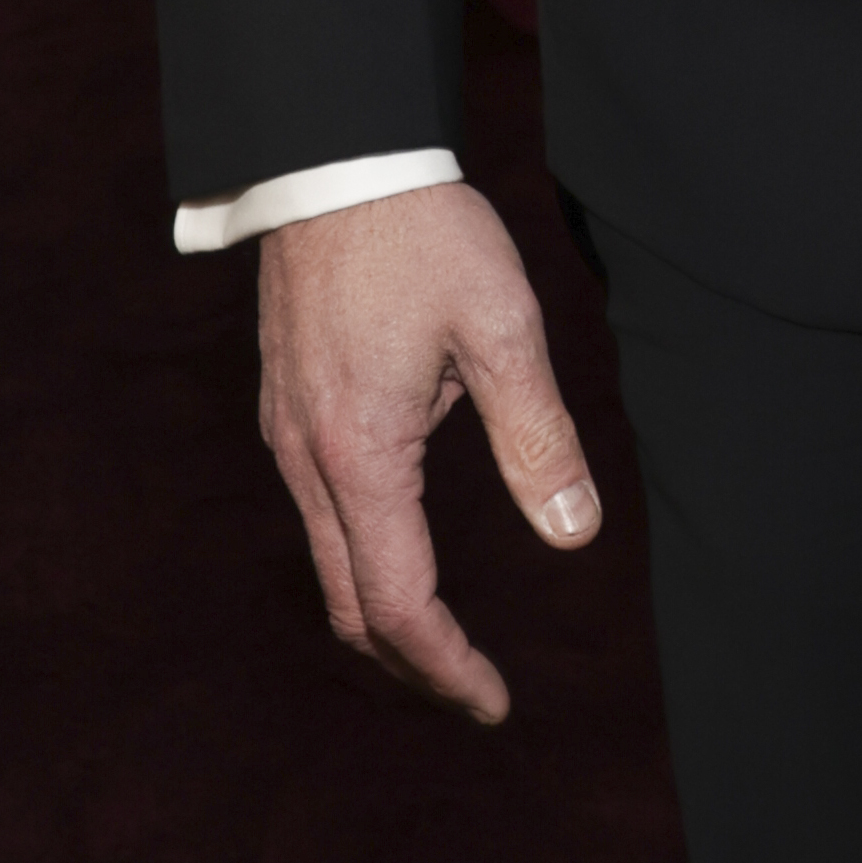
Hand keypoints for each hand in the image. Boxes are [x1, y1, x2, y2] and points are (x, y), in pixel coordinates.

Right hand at [255, 178, 600, 726]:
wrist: (332, 157)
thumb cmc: (422, 233)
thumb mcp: (503, 328)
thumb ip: (538, 439)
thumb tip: (575, 535)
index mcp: (361, 454)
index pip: (399, 604)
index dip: (448, 668)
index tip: (495, 705)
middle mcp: (307, 460)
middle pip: (351, 604)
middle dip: (414, 663)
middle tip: (477, 695)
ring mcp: (287, 435)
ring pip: (329, 562)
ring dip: (387, 613)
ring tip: (451, 639)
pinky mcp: (287, 408)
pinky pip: (320, 511)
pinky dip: (365, 557)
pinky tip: (410, 544)